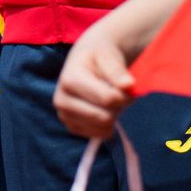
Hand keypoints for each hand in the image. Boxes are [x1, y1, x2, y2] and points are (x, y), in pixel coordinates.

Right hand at [54, 13, 137, 138]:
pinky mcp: (71, 126)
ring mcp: (64, 115)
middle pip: (104, 118)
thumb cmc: (99, 55)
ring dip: (113, 116)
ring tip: (111, 99)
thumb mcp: (108, 54)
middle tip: (120, 93)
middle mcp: (61, 100)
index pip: (107, 100)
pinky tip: (104, 109)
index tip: (128, 85)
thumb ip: (117, 70)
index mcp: (69, 80)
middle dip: (118, 107)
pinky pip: (98, 135)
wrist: (88, 58)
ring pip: (102, 129)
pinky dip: (107, 125)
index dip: (125, 95)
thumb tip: (128, 85)